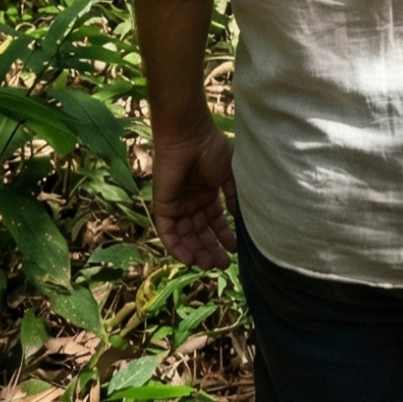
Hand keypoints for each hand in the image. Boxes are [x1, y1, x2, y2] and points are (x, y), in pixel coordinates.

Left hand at [151, 121, 236, 269]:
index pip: (215, 223)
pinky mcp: (163, 208)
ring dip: (196, 252)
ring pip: (185, 237)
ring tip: (208, 264)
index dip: (224, 237)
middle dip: (211, 250)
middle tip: (222, 265)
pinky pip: (168, 233)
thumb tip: (240, 219)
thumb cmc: (212, 150)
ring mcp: (177, 206)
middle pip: (200, 234)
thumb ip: (234, 197)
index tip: (235, 250)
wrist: (189, 136)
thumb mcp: (230, 175)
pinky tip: (189, 259)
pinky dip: (177, 248)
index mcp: (208, 195)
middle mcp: (192, 203)